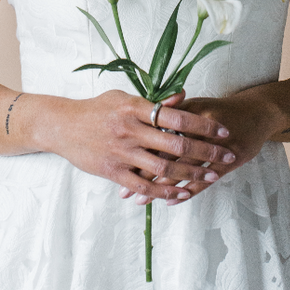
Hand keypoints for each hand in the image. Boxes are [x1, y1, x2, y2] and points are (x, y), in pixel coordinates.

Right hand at [40, 89, 236, 204]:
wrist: (61, 125)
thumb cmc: (96, 108)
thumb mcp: (123, 97)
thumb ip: (153, 101)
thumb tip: (183, 96)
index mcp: (134, 107)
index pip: (177, 117)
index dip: (203, 125)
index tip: (223, 131)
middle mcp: (130, 129)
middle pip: (176, 144)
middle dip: (207, 152)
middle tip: (228, 157)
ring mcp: (121, 152)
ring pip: (164, 168)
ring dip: (192, 174)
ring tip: (212, 177)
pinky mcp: (112, 171)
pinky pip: (144, 186)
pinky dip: (165, 191)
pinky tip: (182, 193)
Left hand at [119, 89, 283, 204]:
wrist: (259, 111)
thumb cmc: (220, 110)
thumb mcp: (195, 105)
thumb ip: (169, 113)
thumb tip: (139, 122)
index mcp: (188, 109)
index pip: (156, 131)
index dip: (136, 147)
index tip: (116, 161)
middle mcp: (201, 127)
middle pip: (165, 152)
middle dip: (143, 172)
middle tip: (124, 188)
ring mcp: (217, 144)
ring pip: (183, 169)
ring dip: (160, 187)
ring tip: (141, 201)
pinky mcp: (231, 159)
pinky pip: (205, 179)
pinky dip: (187, 191)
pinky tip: (171, 201)